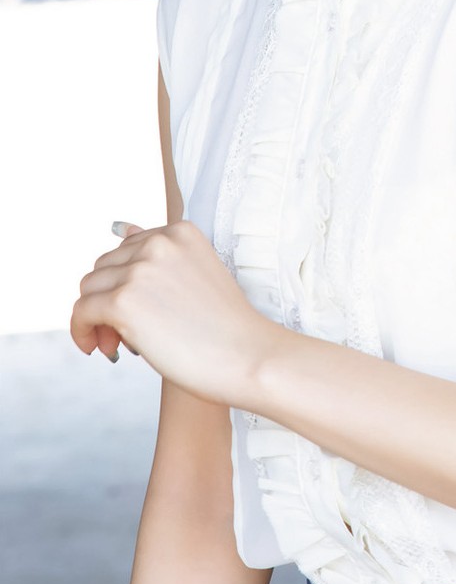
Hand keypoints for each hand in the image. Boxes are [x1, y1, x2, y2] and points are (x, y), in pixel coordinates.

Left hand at [69, 219, 278, 406]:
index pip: (127, 249)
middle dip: (107, 299)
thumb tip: (120, 228)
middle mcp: (159, 242)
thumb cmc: (225, 325)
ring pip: (89, 288)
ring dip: (95, 317)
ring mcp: (141, 269)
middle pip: (104, 267)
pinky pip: (81, 312)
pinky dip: (81, 331)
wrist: (247, 355)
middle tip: (121, 335)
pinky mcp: (124, 301)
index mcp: (180, 231)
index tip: (135, 312)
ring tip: (115, 345)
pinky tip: (97, 348)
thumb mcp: (193, 274)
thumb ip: (156, 254)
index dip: (124, 283)